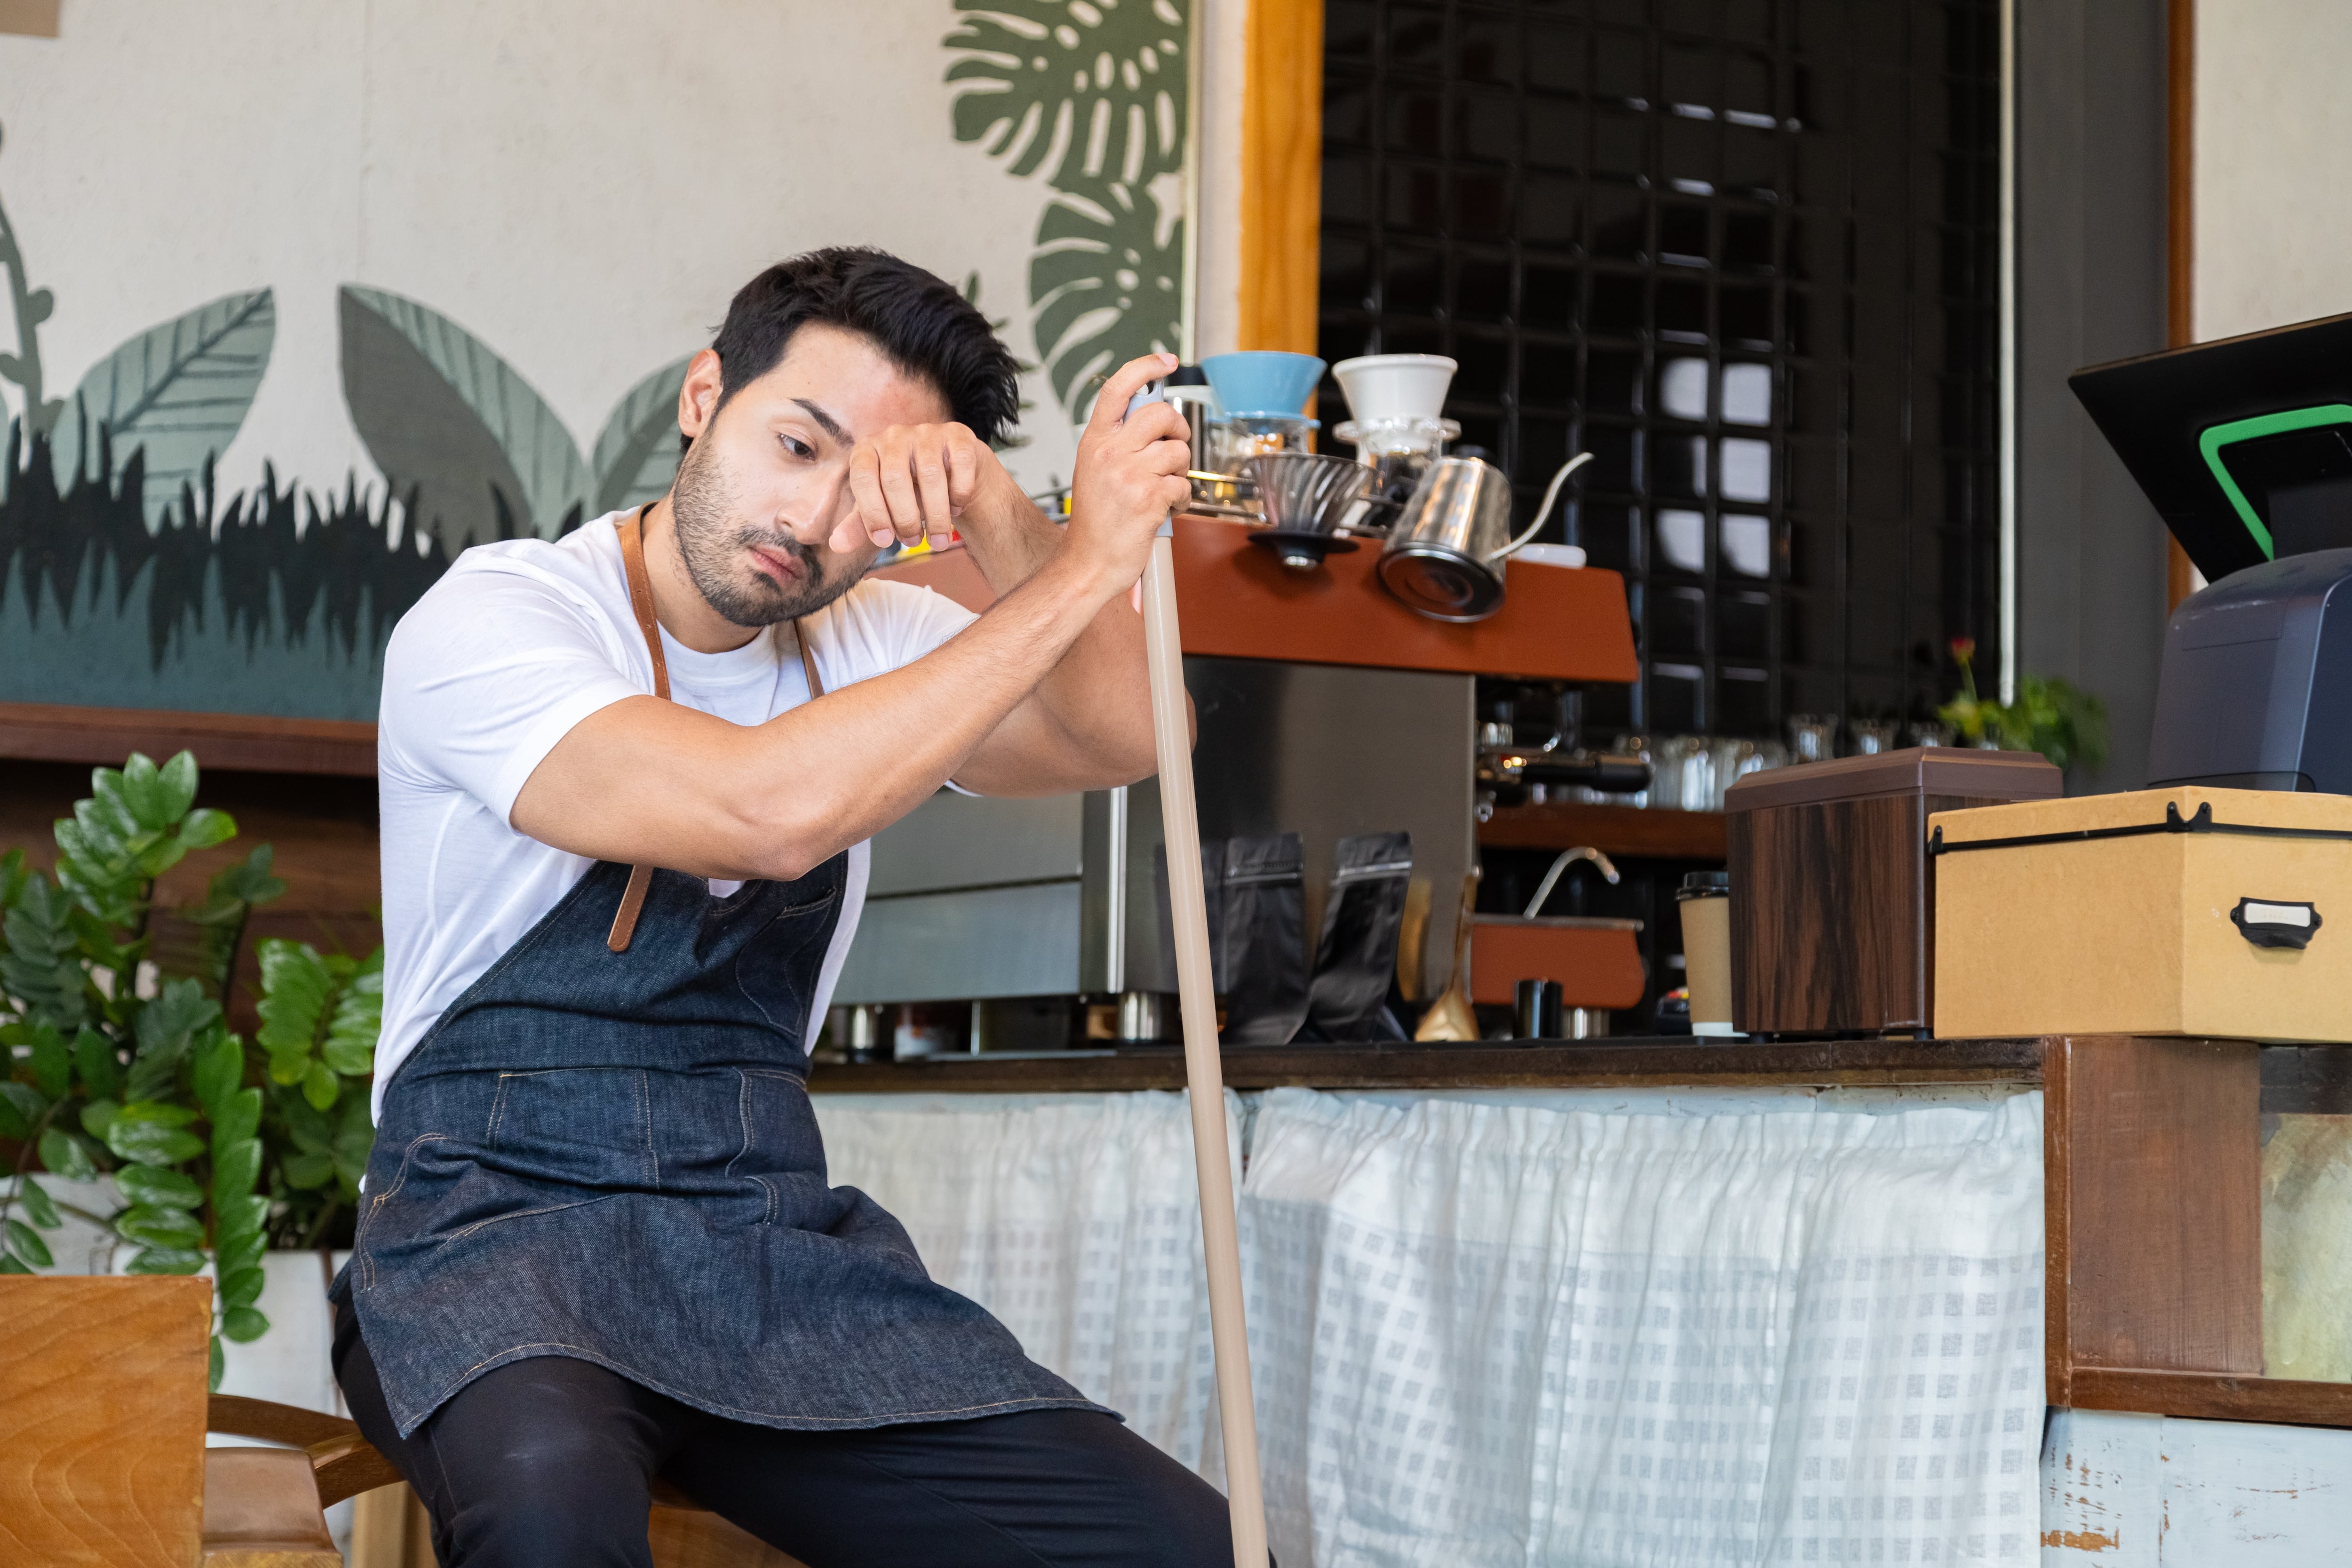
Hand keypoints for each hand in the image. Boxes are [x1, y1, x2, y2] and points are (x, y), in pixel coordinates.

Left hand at [833, 421, 1013, 555]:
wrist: (949, 473)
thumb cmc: (908, 492)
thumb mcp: (881, 508)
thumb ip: (859, 525)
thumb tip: (836, 545)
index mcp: (867, 450)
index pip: (863, 478)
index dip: (872, 512)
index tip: (885, 542)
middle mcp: (894, 435)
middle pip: (895, 478)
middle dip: (905, 519)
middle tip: (913, 542)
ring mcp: (927, 432)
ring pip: (931, 474)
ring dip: (936, 515)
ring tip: (939, 540)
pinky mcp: (957, 435)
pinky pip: (960, 464)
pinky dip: (960, 493)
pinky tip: (956, 507)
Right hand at [1064, 353, 1188, 596]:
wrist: (1087, 563)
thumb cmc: (1095, 521)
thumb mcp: (1095, 469)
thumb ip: (1119, 441)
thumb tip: (1155, 419)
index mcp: (1094, 441)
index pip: (1118, 389)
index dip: (1145, 367)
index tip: (1167, 360)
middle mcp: (1109, 452)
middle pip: (1160, 414)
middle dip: (1178, 429)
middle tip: (1175, 445)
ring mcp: (1129, 474)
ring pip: (1178, 451)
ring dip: (1181, 471)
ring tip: (1166, 488)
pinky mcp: (1149, 497)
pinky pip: (1183, 484)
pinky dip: (1183, 498)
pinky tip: (1168, 508)